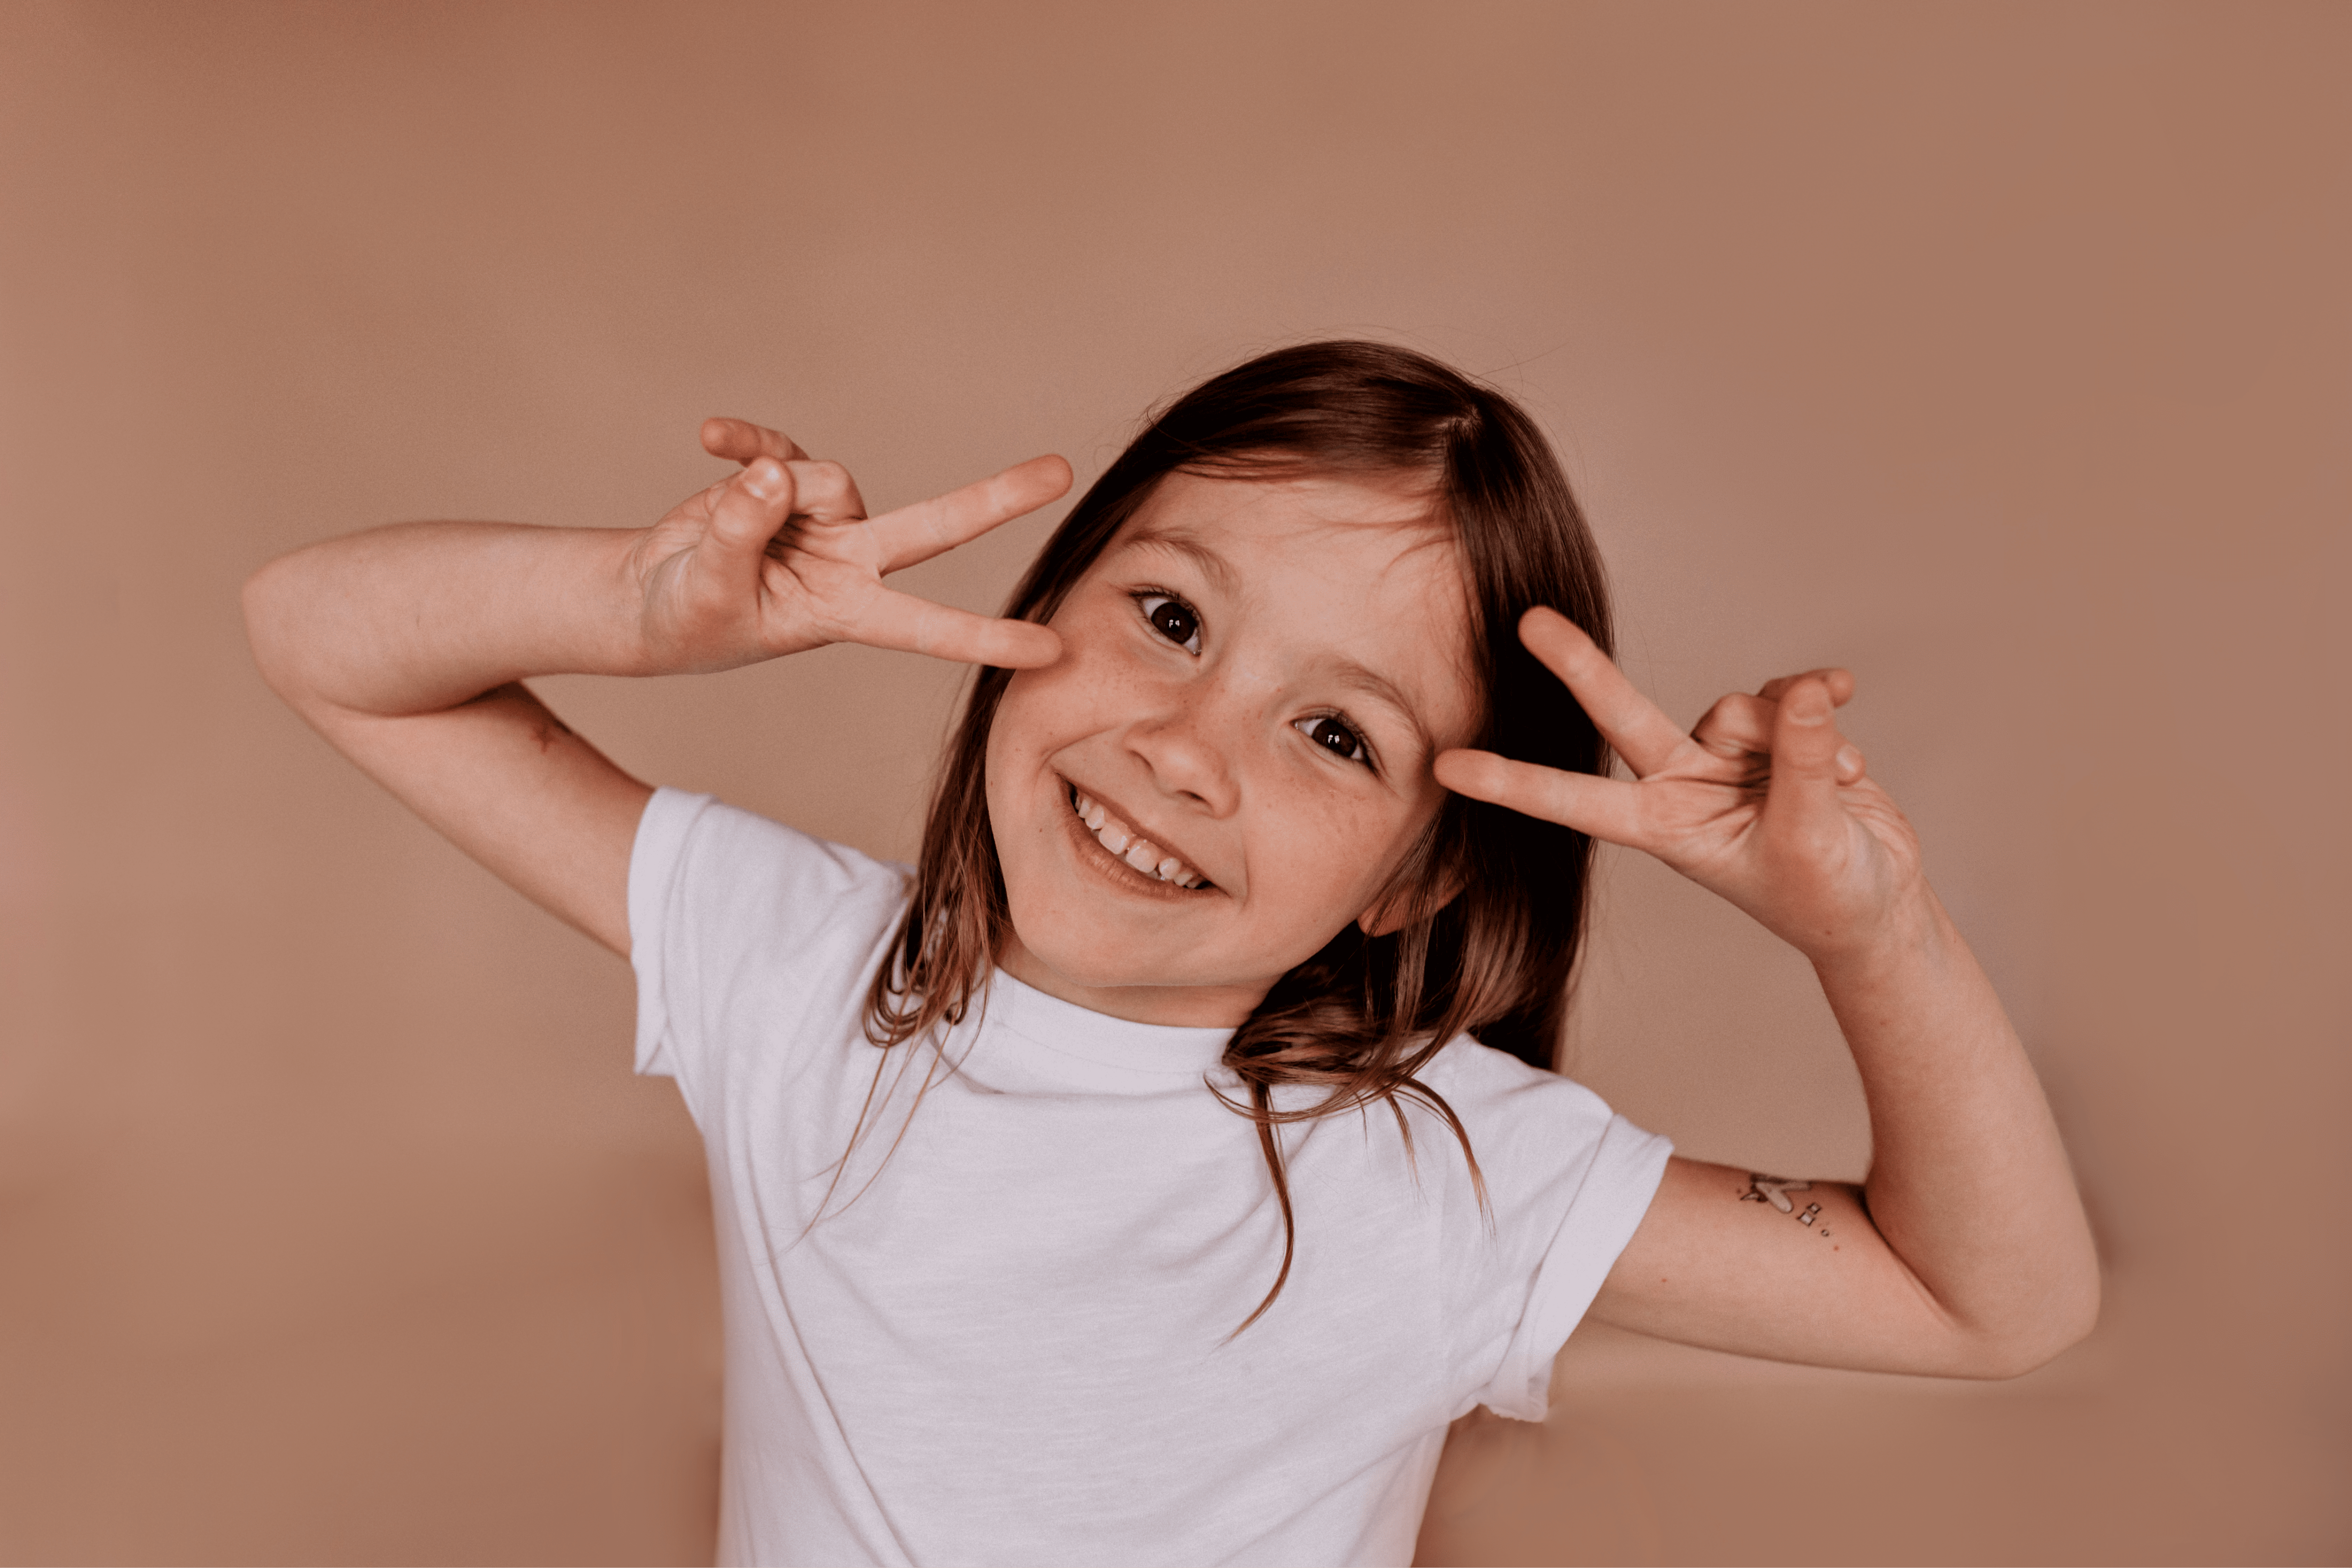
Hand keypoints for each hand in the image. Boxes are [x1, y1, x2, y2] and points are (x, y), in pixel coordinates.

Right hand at [621, 417, 1071, 675]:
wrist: (646, 598)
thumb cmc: (686, 617)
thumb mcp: (707, 590)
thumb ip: (740, 534)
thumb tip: (773, 475)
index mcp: (845, 611)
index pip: (926, 625)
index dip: (987, 638)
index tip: (1052, 650)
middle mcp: (850, 561)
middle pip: (935, 526)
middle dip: (996, 499)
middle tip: (1063, 470)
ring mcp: (821, 517)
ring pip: (824, 478)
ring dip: (764, 494)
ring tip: (715, 532)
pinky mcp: (783, 479)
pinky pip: (776, 447)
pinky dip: (744, 441)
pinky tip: (710, 438)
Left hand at [1433, 607, 1926, 963]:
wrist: (1875, 903)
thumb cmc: (1827, 894)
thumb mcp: (1811, 840)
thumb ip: (1802, 762)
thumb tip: (1801, 690)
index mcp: (1665, 826)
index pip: (1577, 801)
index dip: (1514, 783)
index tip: (1447, 768)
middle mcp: (1682, 782)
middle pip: (1624, 715)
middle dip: (1580, 666)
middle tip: (1529, 620)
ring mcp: (1726, 755)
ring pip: (1742, 706)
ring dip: (1799, 735)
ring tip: (1840, 783)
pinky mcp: (1776, 733)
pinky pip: (1793, 696)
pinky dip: (1826, 708)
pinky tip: (1855, 739)